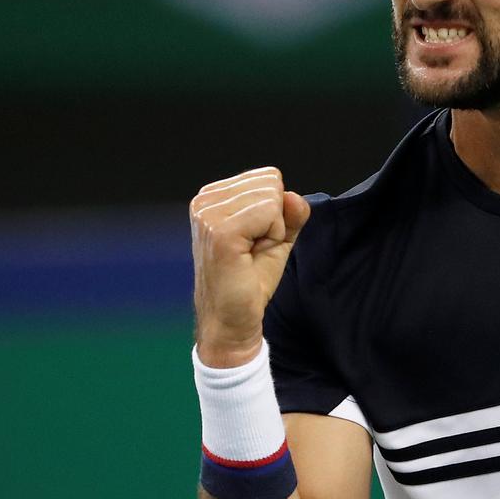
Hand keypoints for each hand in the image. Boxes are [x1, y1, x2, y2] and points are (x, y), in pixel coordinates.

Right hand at [190, 167, 310, 366]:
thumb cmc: (250, 281)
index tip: (256, 240)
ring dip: (273, 231)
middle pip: (271, 183)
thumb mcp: (277, 239)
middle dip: (275, 220)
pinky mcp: (220, 232)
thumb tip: (295, 197)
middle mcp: (204, 201)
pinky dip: (272, 237)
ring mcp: (208, 215)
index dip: (275, 213)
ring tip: (250, 255)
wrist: (233, 320)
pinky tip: (251, 257)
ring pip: (272, 197)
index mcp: (212, 197)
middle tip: (255, 250)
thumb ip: (290, 214)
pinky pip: (269, 213)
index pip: (268, 178)